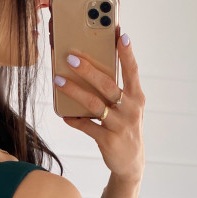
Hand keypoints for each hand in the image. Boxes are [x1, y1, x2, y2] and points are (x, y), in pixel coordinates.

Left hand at [57, 31, 144, 183]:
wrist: (131, 162)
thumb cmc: (126, 127)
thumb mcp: (128, 108)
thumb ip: (117, 90)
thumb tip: (91, 68)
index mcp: (137, 97)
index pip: (132, 71)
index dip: (127, 53)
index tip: (120, 35)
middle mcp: (130, 109)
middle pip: (107, 85)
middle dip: (88, 70)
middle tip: (71, 57)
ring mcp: (120, 125)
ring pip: (94, 104)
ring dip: (74, 91)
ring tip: (58, 80)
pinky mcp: (108, 140)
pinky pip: (87, 126)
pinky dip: (74, 119)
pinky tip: (63, 114)